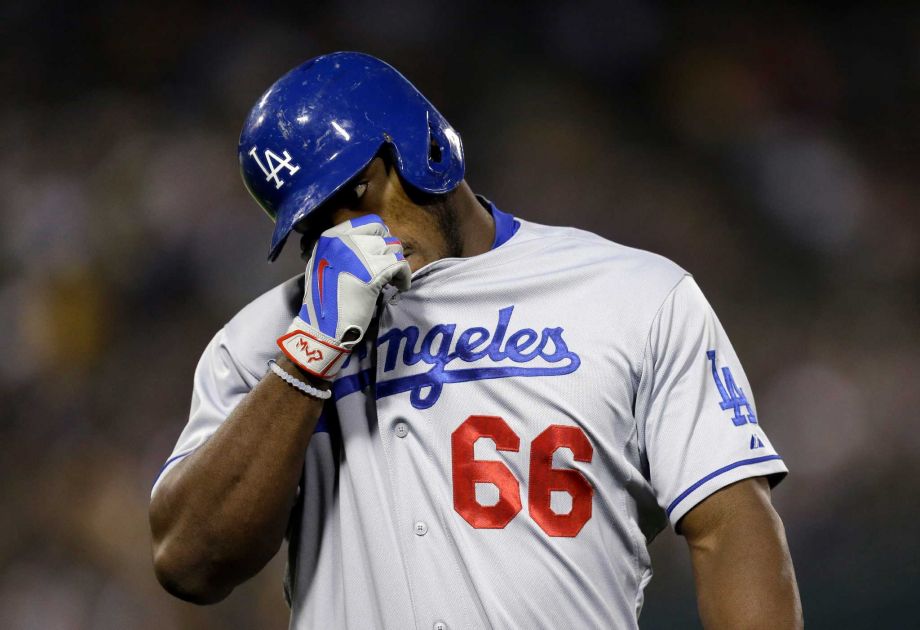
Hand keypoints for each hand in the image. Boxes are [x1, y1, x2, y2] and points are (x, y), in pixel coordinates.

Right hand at [278, 214, 409, 378]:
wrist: (322, 326)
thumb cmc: (324, 300)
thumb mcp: (324, 264)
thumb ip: (343, 250)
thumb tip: (370, 244)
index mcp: (332, 237)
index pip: (370, 223)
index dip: (382, 237)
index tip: (382, 252)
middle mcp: (345, 241)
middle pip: (384, 236)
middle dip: (389, 251)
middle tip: (387, 268)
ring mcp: (359, 255)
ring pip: (394, 249)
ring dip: (396, 265)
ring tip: (392, 280)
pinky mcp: (373, 273)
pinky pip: (401, 265)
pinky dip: (404, 277)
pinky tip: (400, 287)